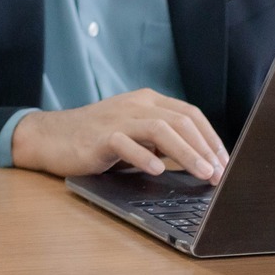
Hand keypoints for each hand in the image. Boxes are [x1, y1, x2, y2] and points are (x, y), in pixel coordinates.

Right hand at [8, 90, 228, 182]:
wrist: (50, 137)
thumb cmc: (95, 139)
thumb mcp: (134, 133)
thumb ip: (161, 140)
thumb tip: (197, 160)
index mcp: (147, 101)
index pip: (189, 114)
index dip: (211, 138)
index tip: (224, 162)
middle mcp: (135, 105)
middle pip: (180, 121)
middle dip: (205, 148)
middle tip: (219, 173)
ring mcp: (117, 118)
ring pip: (160, 129)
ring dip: (187, 153)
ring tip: (202, 173)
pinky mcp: (99, 136)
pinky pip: (126, 143)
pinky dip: (145, 156)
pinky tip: (159, 170)